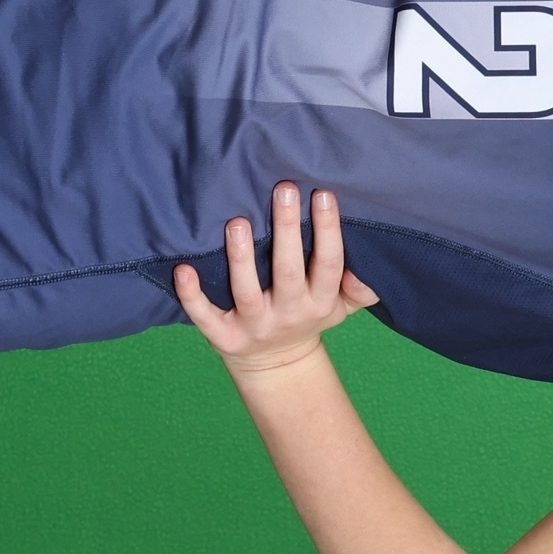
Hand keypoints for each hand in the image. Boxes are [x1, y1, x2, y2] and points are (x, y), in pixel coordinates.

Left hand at [173, 182, 380, 377]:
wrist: (276, 365)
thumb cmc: (308, 317)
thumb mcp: (342, 308)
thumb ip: (360, 288)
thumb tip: (369, 270)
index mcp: (320, 303)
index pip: (328, 264)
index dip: (327, 231)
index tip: (322, 194)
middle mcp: (289, 314)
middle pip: (288, 271)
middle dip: (287, 229)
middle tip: (284, 188)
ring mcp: (255, 327)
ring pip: (247, 292)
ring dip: (241, 258)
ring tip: (238, 222)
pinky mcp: (224, 338)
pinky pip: (205, 317)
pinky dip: (192, 296)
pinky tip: (183, 269)